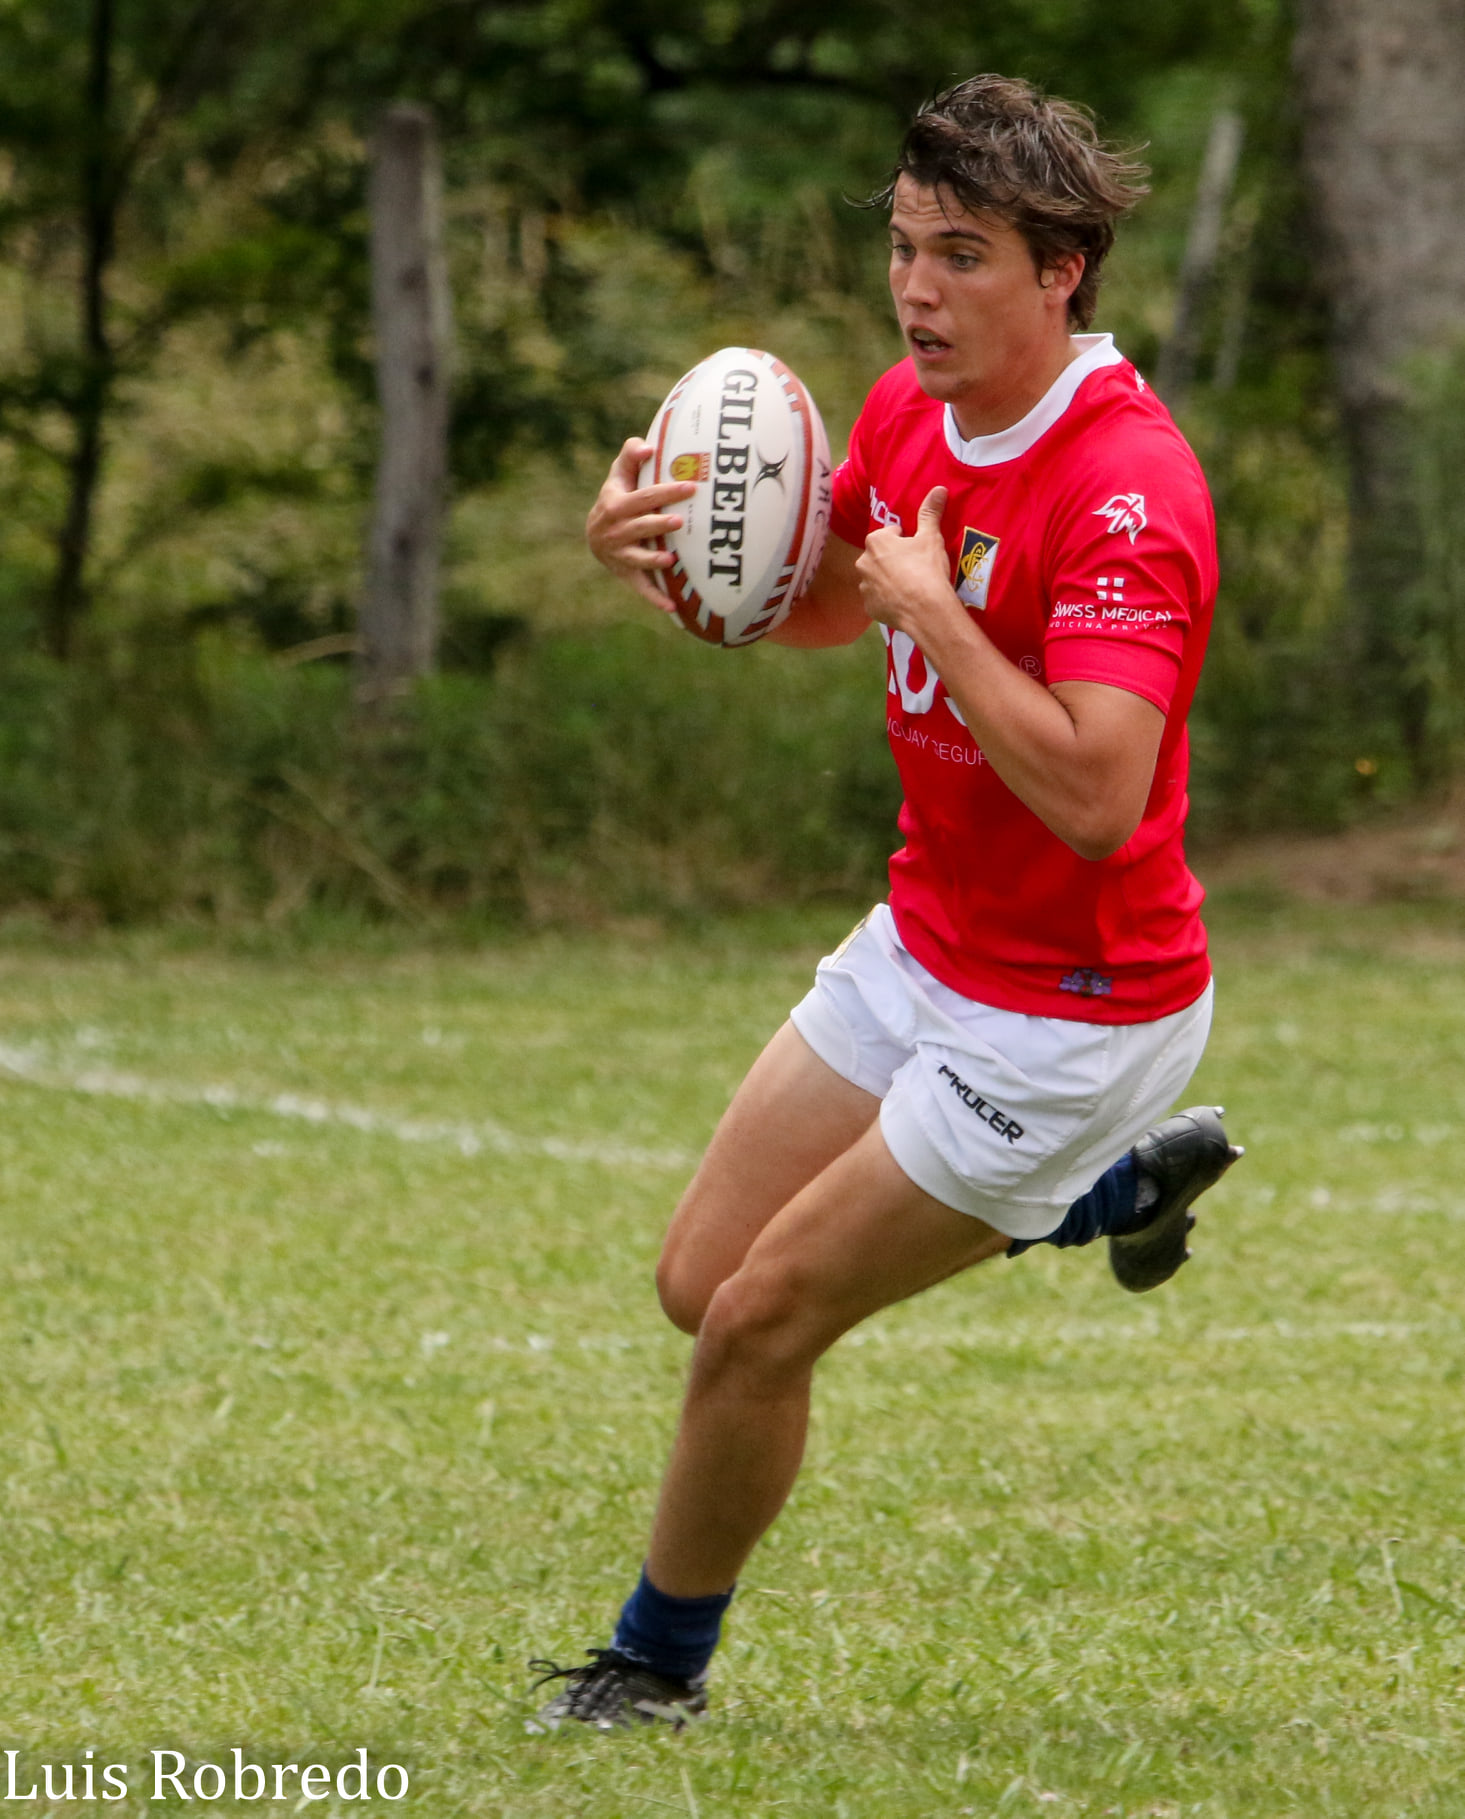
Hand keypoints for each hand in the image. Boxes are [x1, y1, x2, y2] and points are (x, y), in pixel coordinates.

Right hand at [586, 438, 697, 613]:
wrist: (594, 535)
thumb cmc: (616, 499)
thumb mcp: (617, 476)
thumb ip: (630, 456)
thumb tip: (648, 446)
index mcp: (616, 505)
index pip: (645, 496)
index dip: (667, 492)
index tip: (691, 487)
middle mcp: (615, 531)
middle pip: (640, 527)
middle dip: (658, 524)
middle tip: (680, 521)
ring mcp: (620, 555)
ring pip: (637, 558)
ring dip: (652, 560)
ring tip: (670, 559)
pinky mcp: (626, 574)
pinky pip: (640, 588)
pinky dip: (654, 598)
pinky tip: (672, 607)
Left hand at [855, 486, 957, 634]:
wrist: (925, 610)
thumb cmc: (926, 569)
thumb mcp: (931, 537)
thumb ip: (930, 513)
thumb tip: (939, 489)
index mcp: (875, 541)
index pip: (890, 534)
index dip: (905, 541)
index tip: (917, 550)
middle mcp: (863, 562)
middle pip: (881, 556)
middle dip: (894, 560)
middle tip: (915, 568)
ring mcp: (864, 586)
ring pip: (877, 578)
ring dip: (889, 580)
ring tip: (910, 586)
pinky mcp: (869, 607)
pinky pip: (878, 599)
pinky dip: (888, 599)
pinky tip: (903, 601)